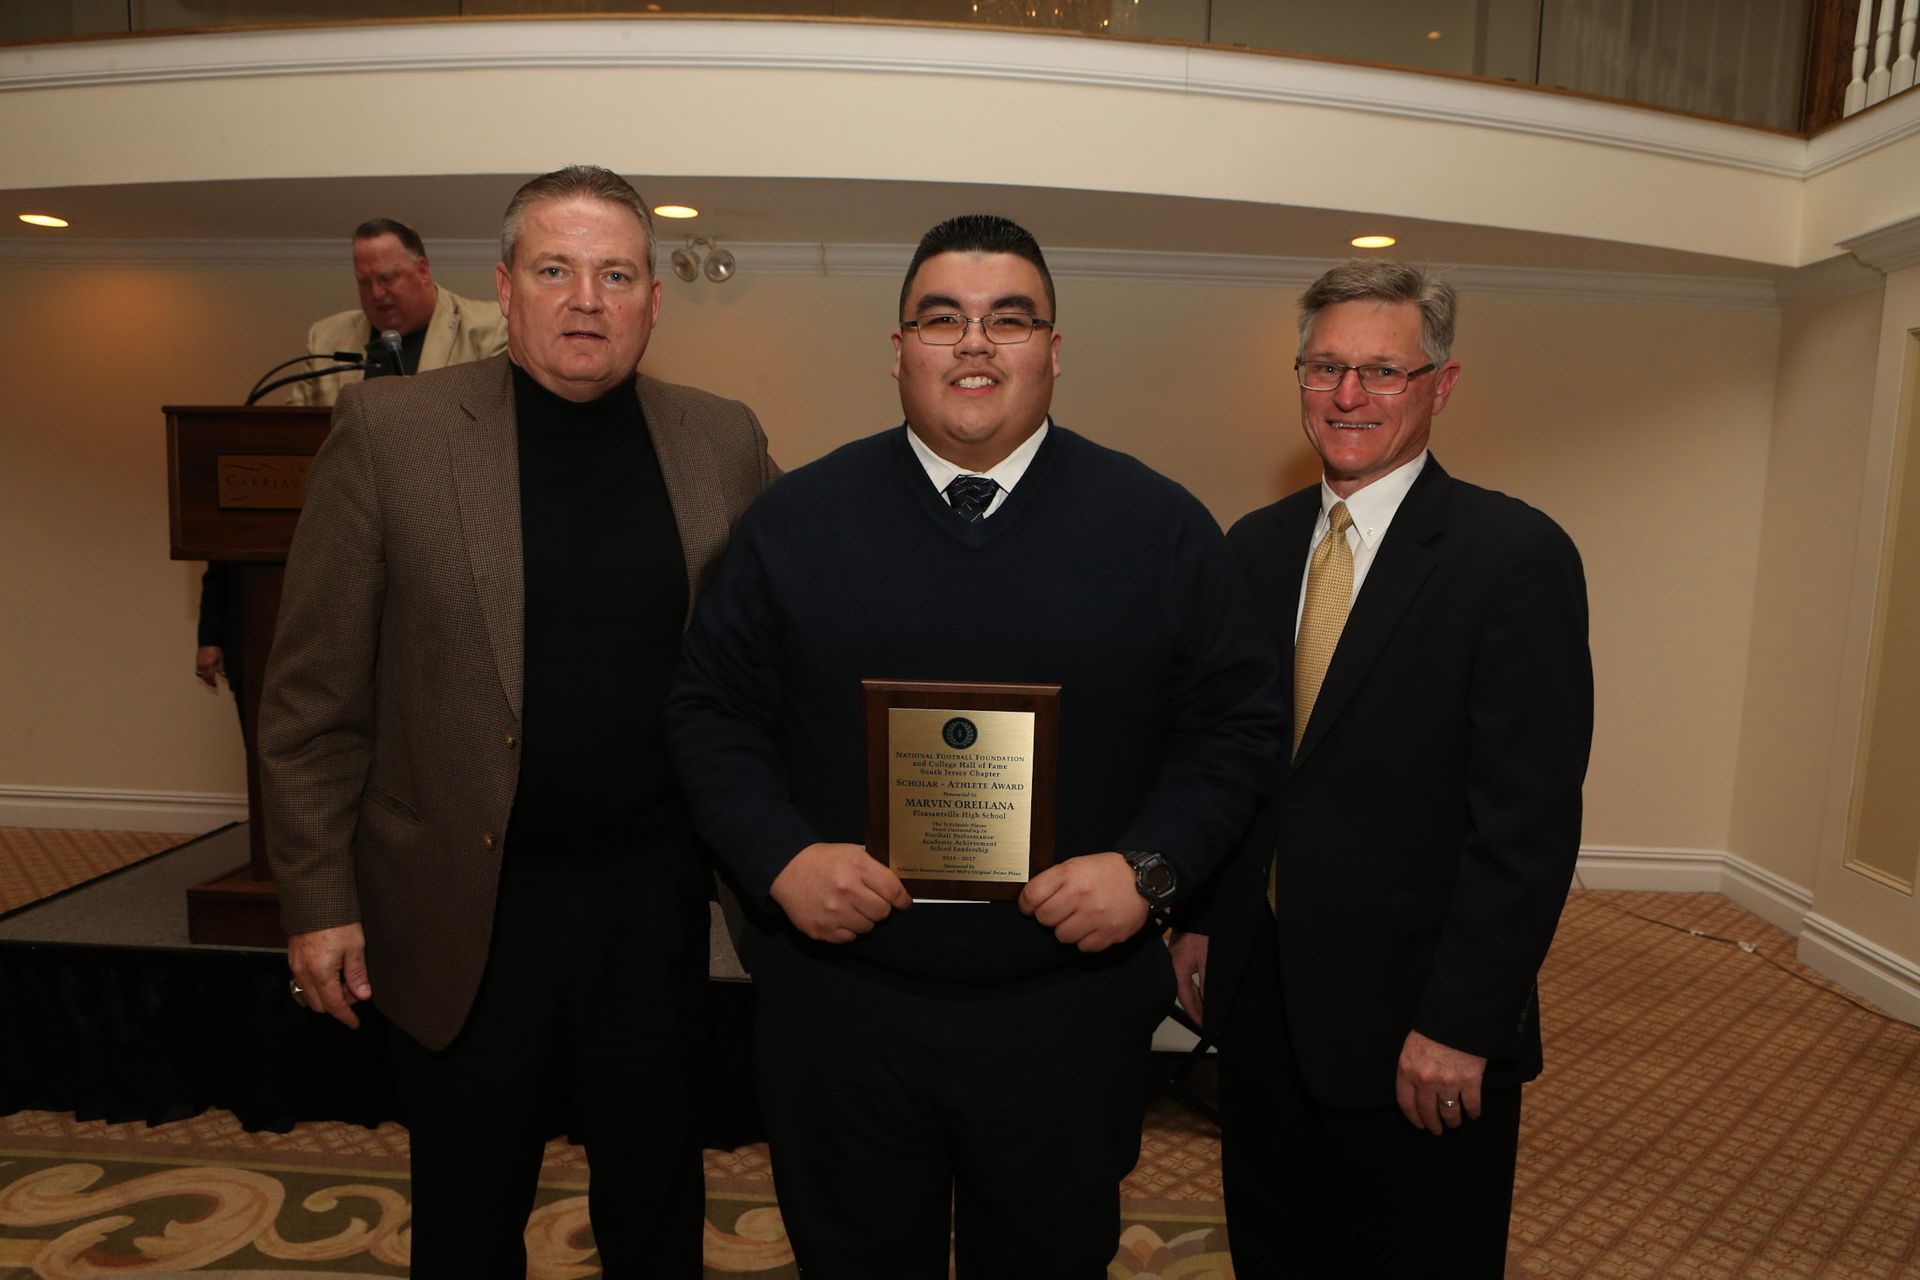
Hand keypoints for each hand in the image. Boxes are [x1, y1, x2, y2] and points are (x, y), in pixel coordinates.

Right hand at [195, 646, 225, 688]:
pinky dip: (201, 674)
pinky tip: (205, 674)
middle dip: (209, 682)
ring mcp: (199, 664)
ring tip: (209, 680)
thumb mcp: (220, 659)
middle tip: (213, 685)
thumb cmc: (215, 650)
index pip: (210, 677)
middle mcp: (203, 666)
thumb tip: (223, 676)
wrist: (208, 643)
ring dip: (205, 679)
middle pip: (205, 677)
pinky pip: (198, 671)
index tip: (215, 685)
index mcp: (209, 665)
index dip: (212, 682)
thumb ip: (221, 668)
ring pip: (200, 675)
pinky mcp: (197, 662)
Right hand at [288, 923, 371, 1028]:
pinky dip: (318, 985)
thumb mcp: (355, 947)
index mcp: (321, 973)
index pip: (334, 1005)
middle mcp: (304, 974)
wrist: (314, 900)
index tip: (355, 1023)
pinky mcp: (293, 959)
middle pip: (320, 1004)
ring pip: (310, 995)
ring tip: (345, 980)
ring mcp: (296, 967)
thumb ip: (357, 974)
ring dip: (327, 995)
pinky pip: (304, 983)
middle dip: (338, 1004)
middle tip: (356, 991)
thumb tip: (363, 995)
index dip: (346, 1017)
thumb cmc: (338, 922)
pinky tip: (332, 972)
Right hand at [769, 842, 910, 943]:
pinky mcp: (821, 929)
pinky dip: (848, 930)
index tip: (903, 903)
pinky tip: (839, 916)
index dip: (902, 899)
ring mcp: (833, 913)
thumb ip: (875, 867)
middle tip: (871, 902)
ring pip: (867, 928)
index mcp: (857, 868)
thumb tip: (900, 883)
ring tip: (852, 907)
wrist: (787, 870)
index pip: (893, 891)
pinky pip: (849, 938)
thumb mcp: (852, 852)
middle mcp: (846, 891)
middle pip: (882, 913)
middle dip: (880, 908)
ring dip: (864, 919)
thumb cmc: (824, 860)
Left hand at [1018, 852, 1148, 951]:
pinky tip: (1092, 927)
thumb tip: (1030, 900)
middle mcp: (1080, 895)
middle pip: (1044, 919)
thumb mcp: (1077, 865)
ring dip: (1067, 930)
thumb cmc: (1107, 872)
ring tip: (1078, 919)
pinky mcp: (1108, 933)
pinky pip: (1083, 947)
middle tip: (1059, 912)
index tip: (1030, 907)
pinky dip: (1085, 940)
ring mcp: (1095, 916)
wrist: (1144, 880)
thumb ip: (1054, 880)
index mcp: (1070, 874)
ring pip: (1062, 936)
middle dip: (1048, 917)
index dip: (1026, 904)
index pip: (1032, 896)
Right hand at [1167, 930, 1208, 1023]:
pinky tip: (1202, 988)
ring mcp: (1177, 956)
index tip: (1203, 1025)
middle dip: (1195, 1007)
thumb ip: (1206, 984)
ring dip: (1196, 996)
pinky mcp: (1182, 950)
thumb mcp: (1208, 960)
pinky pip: (1187, 973)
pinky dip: (1195, 984)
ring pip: (1185, 983)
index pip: (1185, 998)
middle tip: (1205, 1021)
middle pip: (1183, 991)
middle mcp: (1173, 964)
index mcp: (1176, 968)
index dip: (1195, 1013)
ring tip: (1206, 1009)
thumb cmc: (1202, 930)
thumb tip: (1209, 1003)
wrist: (1200, 908)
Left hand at [1396, 1029, 1486, 1134]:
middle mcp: (1426, 1081)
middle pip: (1427, 1111)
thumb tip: (1415, 1087)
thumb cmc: (1433, 1029)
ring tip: (1454, 1124)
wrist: (1457, 1017)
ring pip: (1449, 1112)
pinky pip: (1471, 1104)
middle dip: (1432, 1124)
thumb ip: (1411, 1068)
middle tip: (1437, 1130)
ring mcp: (1448, 1083)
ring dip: (1452, 1121)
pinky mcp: (1470, 1081)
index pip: (1406, 1103)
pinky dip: (1473, 1112)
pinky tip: (1473, 1114)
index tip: (1419, 1124)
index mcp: (1407, 1070)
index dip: (1413, 1117)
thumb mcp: (1412, 1046)